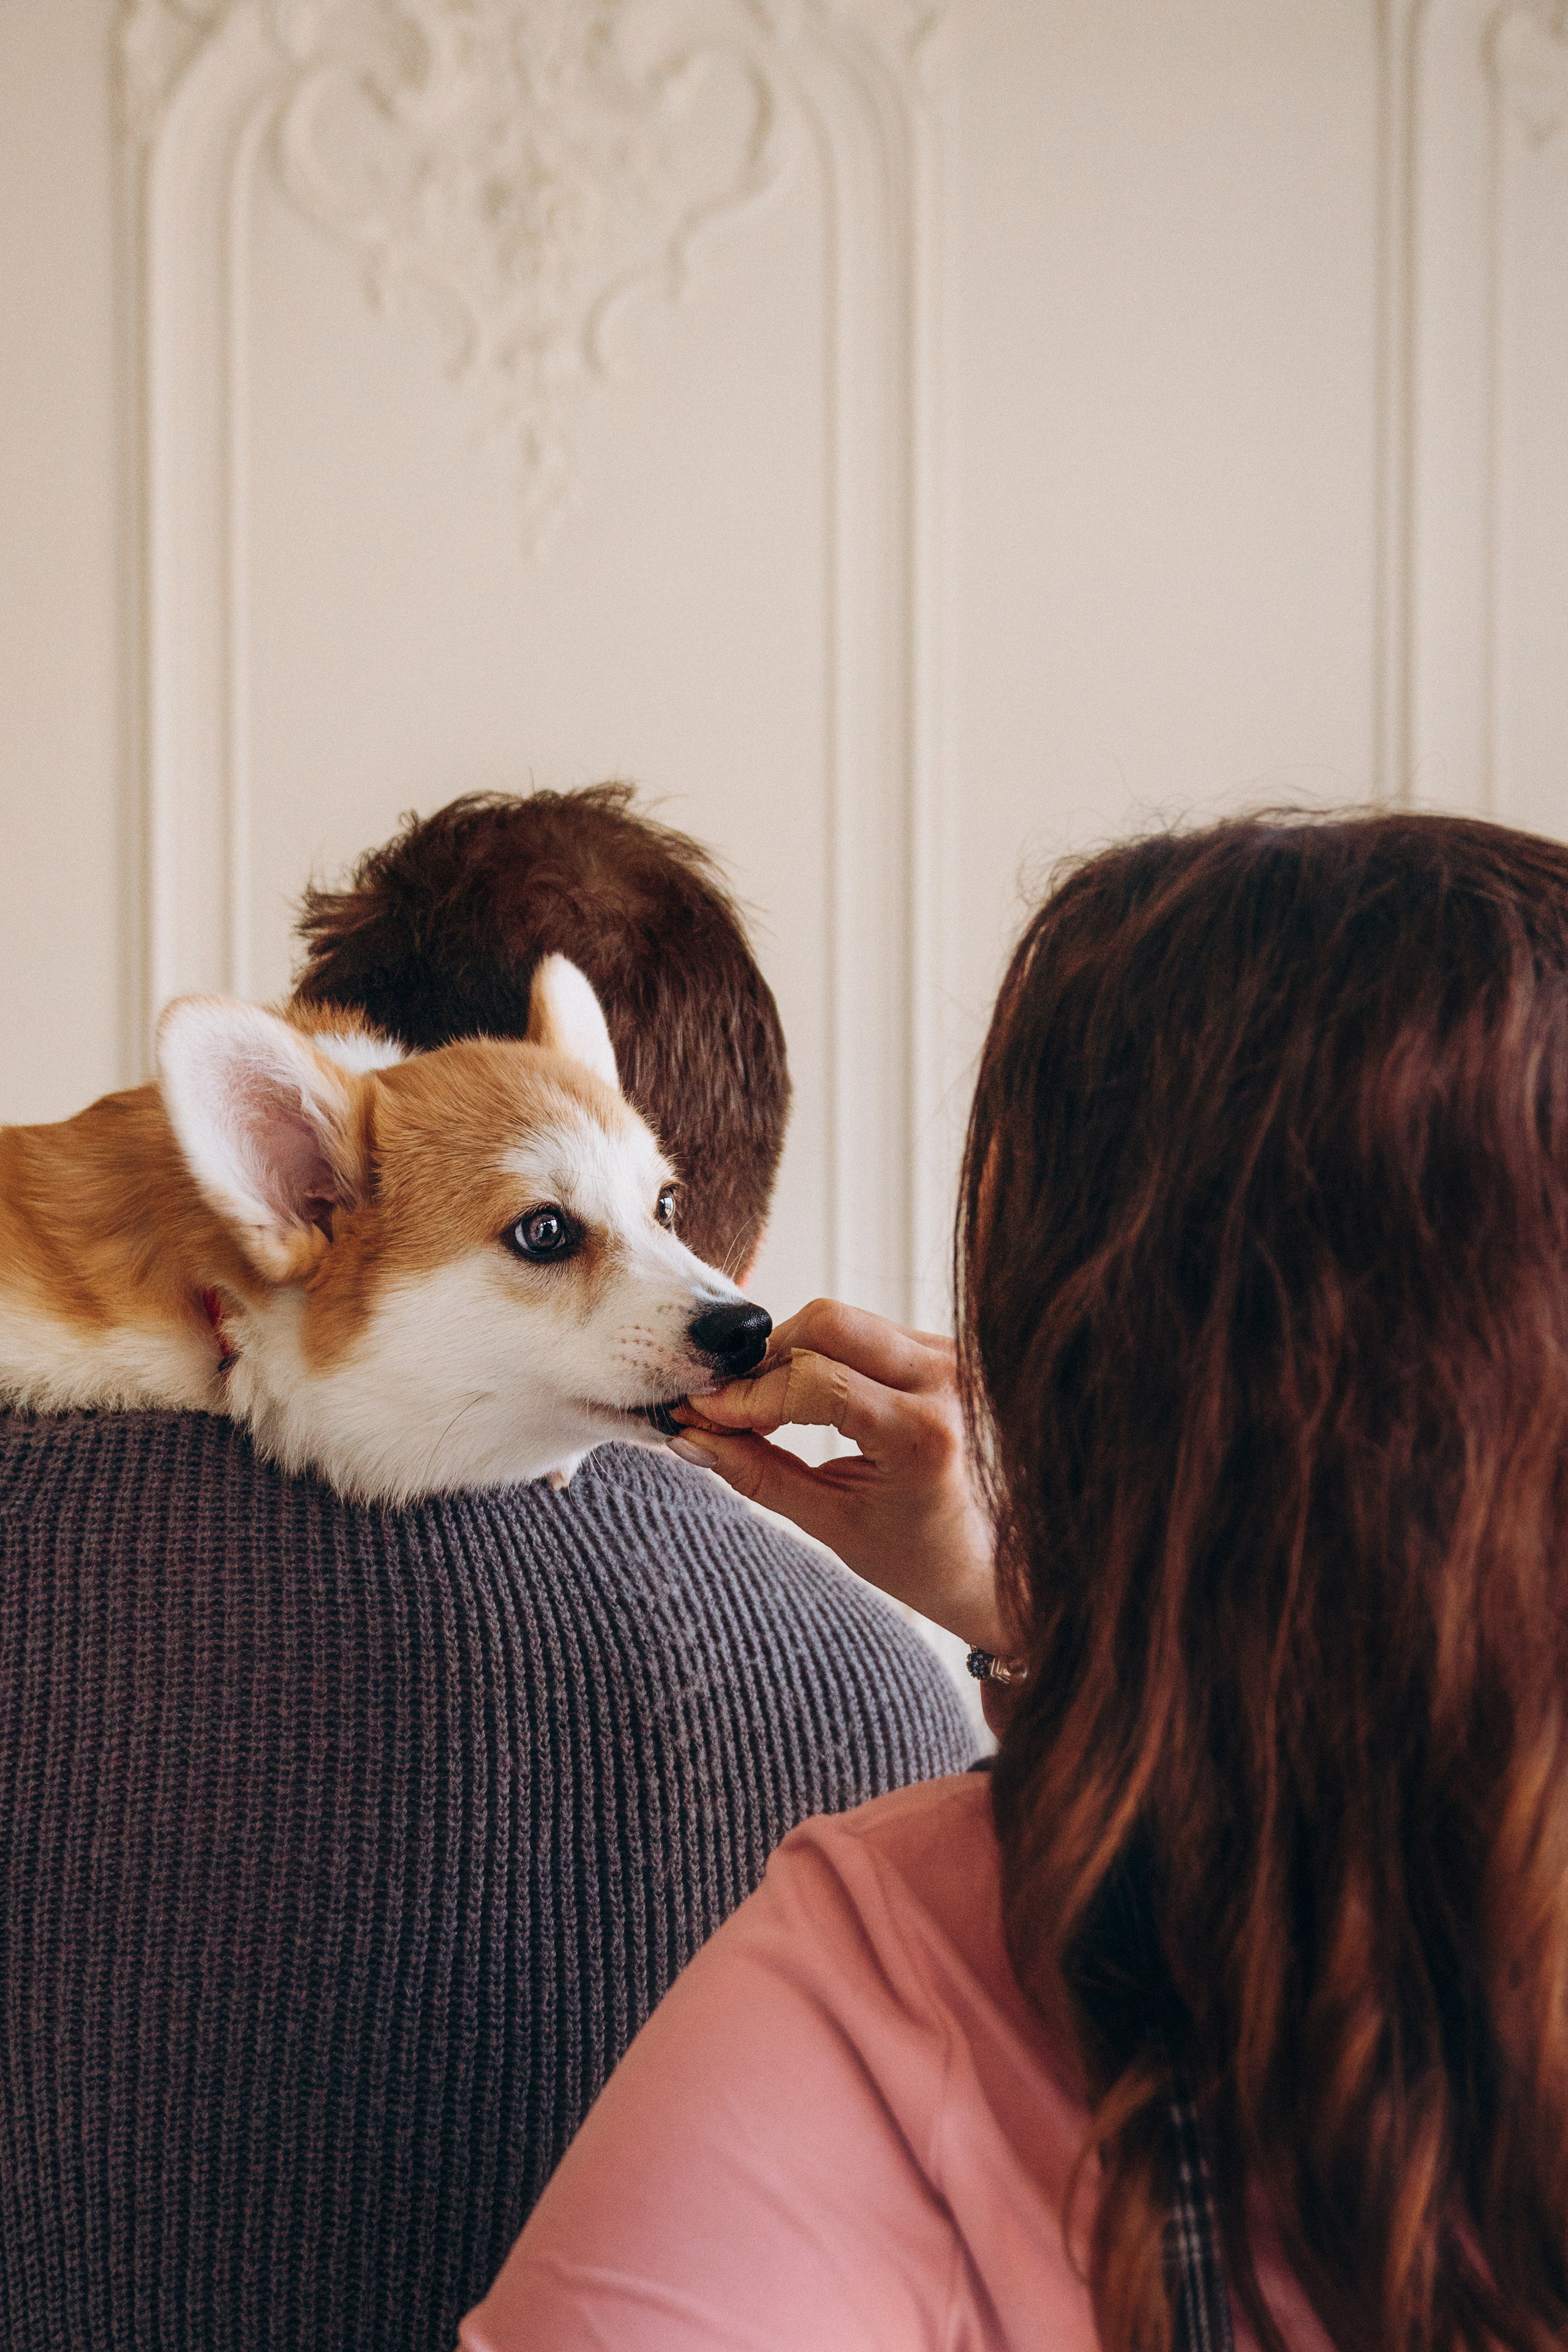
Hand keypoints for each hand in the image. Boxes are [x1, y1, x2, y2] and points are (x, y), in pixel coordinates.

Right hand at [671, 1299, 1004, 1653]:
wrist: (1000, 1564)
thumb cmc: (923, 1557)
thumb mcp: (833, 1523)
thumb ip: (757, 1475)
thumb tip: (690, 1436)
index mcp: (922, 1434)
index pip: (811, 1382)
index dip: (745, 1396)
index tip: (702, 1413)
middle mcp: (947, 1380)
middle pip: (827, 1323)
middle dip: (765, 1359)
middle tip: (732, 1405)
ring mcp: (954, 1358)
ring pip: (845, 1321)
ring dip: (792, 1354)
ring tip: (765, 1409)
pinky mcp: (949, 1350)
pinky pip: (869, 1331)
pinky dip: (824, 1355)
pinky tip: (804, 1398)